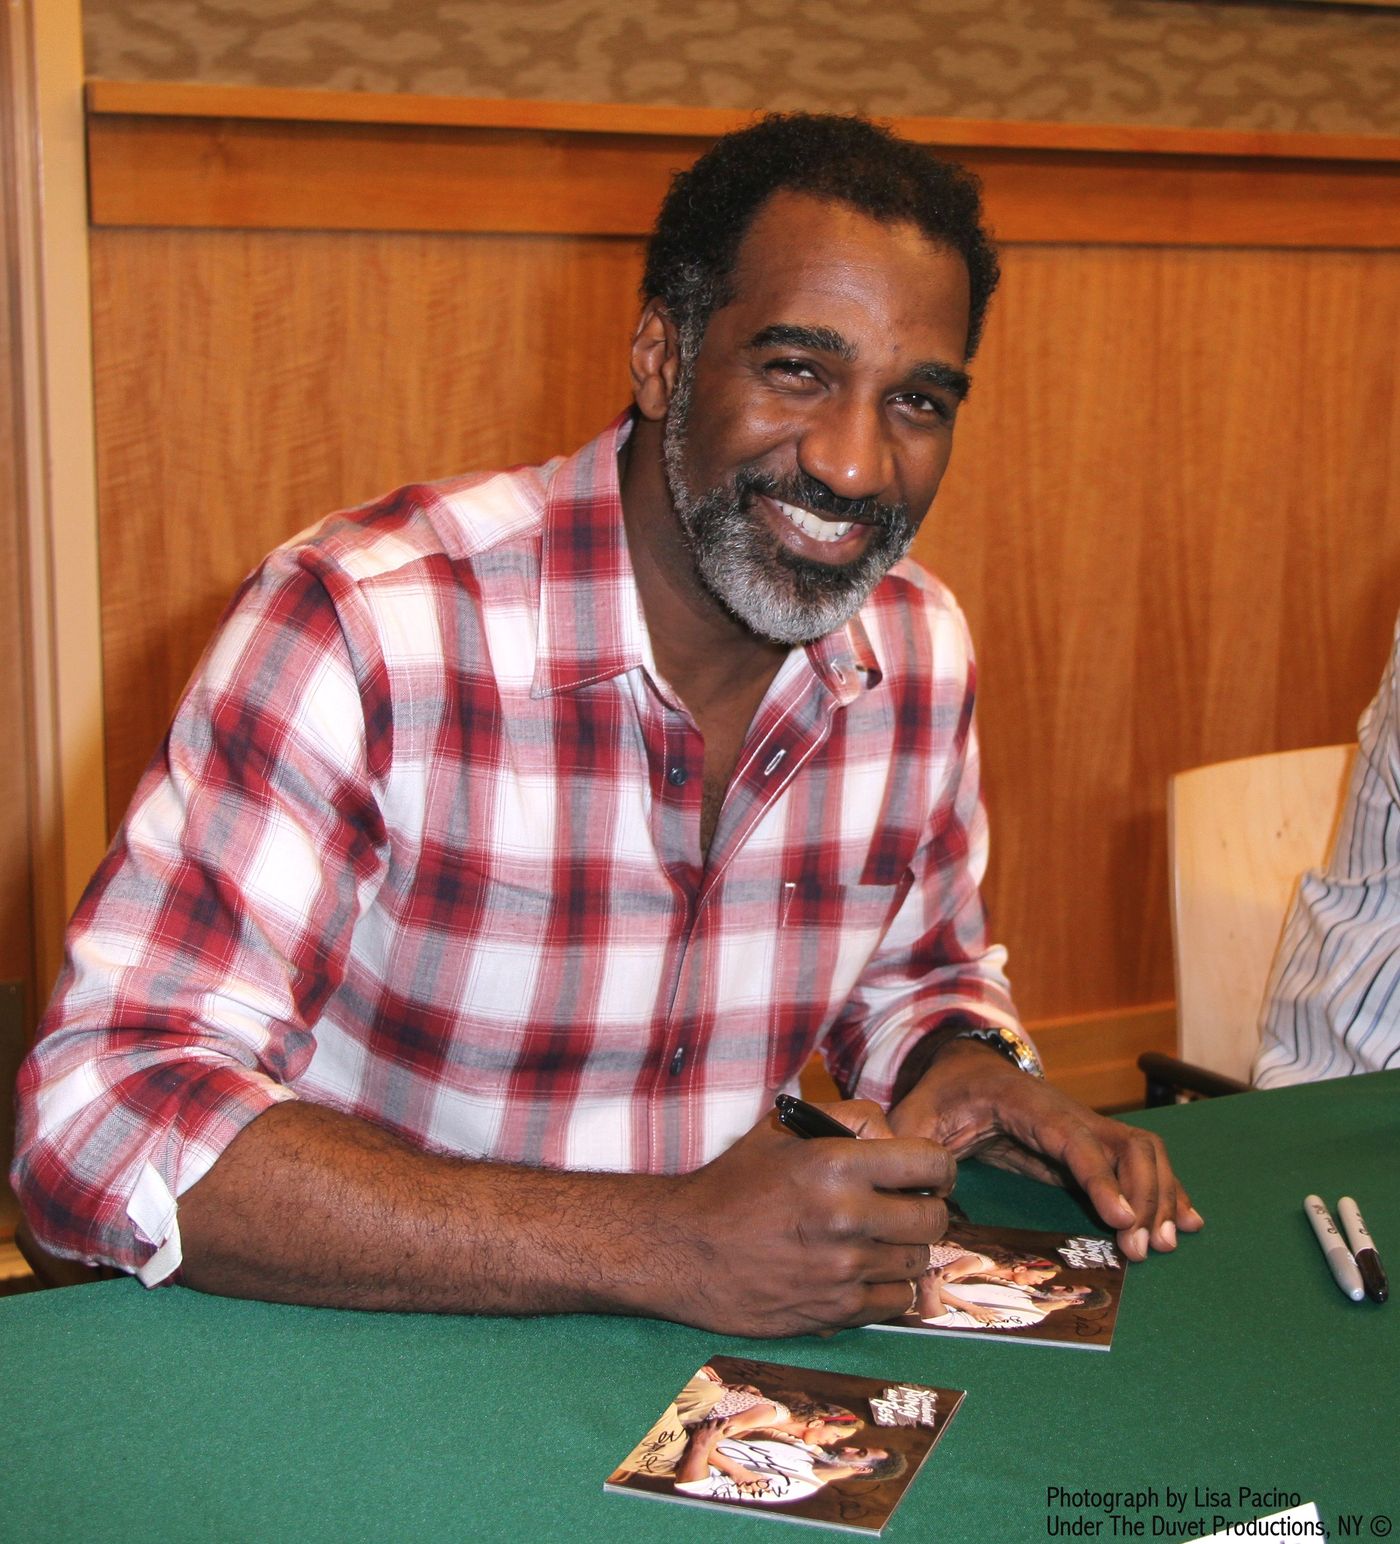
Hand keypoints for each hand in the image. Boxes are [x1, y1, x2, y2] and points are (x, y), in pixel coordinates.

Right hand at [668, 1098, 954, 1336]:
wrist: (682, 1249)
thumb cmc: (733, 1183)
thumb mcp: (783, 1129)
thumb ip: (848, 1119)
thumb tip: (896, 1137)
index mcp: (837, 1164)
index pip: (931, 1163)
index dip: (939, 1168)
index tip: (930, 1174)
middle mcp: (847, 1217)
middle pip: (934, 1217)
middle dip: (927, 1209)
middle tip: (905, 1207)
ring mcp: (844, 1269)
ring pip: (919, 1261)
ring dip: (905, 1248)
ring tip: (876, 1238)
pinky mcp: (836, 1311)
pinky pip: (897, 1301)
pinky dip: (889, 1286)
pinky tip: (863, 1270)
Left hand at [888, 1042, 1202, 1261]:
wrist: (964, 1065)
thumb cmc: (942, 1093)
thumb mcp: (917, 1112)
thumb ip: (909, 1142)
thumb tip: (913, 1185)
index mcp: (1027, 1104)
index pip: (1076, 1140)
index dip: (1102, 1179)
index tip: (1122, 1218)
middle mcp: (1068, 1113)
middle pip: (1127, 1145)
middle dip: (1144, 1195)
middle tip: (1140, 1248)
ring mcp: (1084, 1127)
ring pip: (1143, 1153)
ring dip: (1161, 1196)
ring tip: (1160, 1245)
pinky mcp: (1091, 1145)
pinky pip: (1140, 1162)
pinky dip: (1168, 1190)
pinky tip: (1185, 1223)